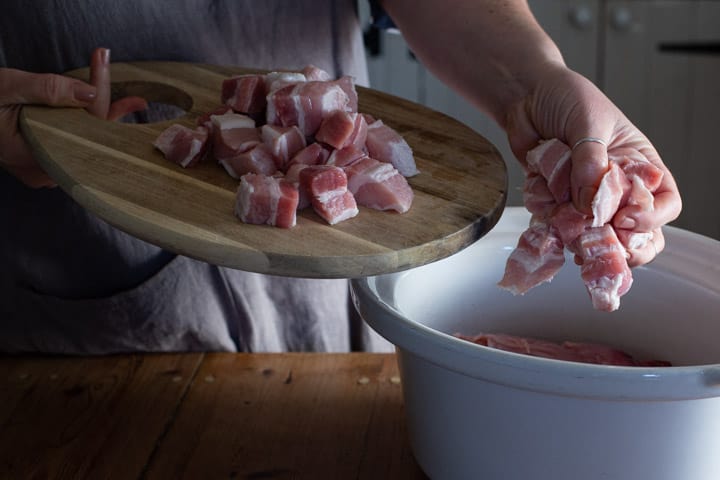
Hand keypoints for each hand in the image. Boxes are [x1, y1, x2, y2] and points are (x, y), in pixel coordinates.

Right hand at [0, 47, 146, 187]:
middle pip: (87, 137)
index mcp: (34, 156)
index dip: (96, 90)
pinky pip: (73, 142)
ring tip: (133, 103)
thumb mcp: (6, 88)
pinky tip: (107, 112)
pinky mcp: (44, 161)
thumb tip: (87, 90)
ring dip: (103, 118)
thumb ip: (46, 89)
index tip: (105, 60)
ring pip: (82, 140)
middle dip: (111, 111)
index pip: (80, 123)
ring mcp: (45, 169)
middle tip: (139, 98)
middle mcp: (45, 170)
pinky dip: (86, 123)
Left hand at [504, 63, 681, 266]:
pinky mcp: (558, 205)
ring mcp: (586, 199)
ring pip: (598, 238)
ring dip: (587, 244)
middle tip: (604, 247)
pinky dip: (554, 231)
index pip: (664, 201)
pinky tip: (548, 225)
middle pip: (638, 232)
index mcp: (640, 165)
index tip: (624, 219)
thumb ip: (590, 160)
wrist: (526, 96)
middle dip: (626, 246)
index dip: (651, 217)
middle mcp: (617, 187)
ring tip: (574, 243)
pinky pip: (560, 229)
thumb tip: (589, 200)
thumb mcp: (587, 120)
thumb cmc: (567, 98)